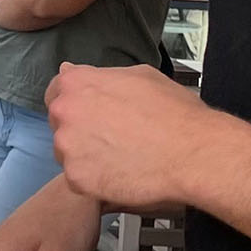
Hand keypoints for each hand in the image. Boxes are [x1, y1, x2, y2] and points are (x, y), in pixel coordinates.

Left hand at [45, 63, 217, 209]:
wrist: (193, 153)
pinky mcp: (76, 178)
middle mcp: (65, 113)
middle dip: (81, 130)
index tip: (90, 112)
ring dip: (87, 156)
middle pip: (60, 124)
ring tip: (123, 156)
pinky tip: (122, 173)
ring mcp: (68, 147)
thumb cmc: (173, 114)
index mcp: (77, 83)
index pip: (57, 90)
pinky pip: (78, 179)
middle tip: (114, 137)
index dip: (76, 102)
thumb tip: (73, 70)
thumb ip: (99, 76)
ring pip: (68, 153)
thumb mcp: (139, 76)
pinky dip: (95, 180)